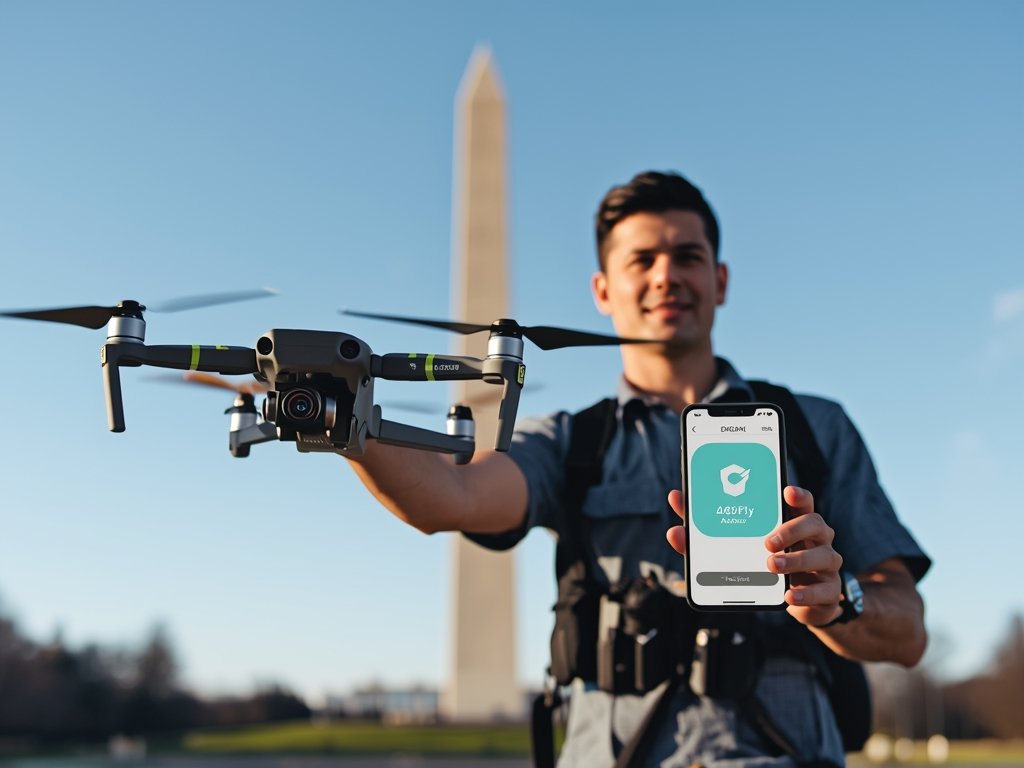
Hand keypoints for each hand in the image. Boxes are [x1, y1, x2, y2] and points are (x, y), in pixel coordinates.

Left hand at [665, 487, 843, 626]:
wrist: (798, 600)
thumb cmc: (762, 563)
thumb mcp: (735, 545)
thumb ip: (704, 526)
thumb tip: (675, 497)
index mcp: (794, 520)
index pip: (802, 501)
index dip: (797, 494)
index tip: (786, 491)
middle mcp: (815, 538)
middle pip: (815, 522)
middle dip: (791, 530)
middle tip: (766, 542)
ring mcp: (826, 563)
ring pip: (824, 556)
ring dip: (796, 561)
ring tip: (770, 567)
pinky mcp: (829, 591)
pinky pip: (825, 591)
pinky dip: (806, 593)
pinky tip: (789, 596)